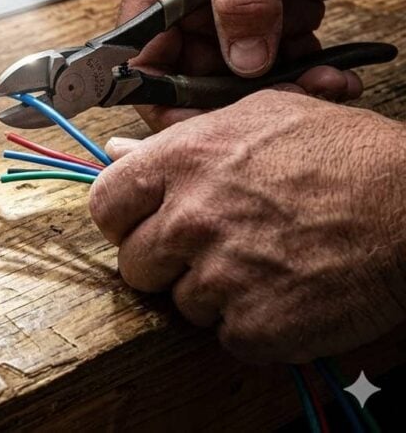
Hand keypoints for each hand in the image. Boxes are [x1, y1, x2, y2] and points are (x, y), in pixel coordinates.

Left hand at [88, 89, 405, 362]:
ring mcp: (220, 276)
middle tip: (216, 247)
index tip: (144, 224)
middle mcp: (191, 218)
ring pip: (181, 302)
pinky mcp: (254, 326)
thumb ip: (181, 136)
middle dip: (168, 261)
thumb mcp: (260, 117)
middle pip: (135, 263)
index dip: (124, 219)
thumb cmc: (347, 157)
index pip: (105, 204)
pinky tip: (285, 292)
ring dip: (214, 293)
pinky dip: (252, 324)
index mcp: (183, 161)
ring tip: (265, 264)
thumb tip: (116, 149)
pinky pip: (225, 335)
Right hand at [121, 0, 404, 129]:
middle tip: (274, 104)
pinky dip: (304, 68)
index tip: (194, 126)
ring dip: (277, 84)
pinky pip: (278, 55)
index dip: (159, 95)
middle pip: (191, 72)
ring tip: (319, 82)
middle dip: (233, 94)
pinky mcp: (273, 5)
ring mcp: (233, 1)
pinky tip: (330, 69)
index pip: (139, 54)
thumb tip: (237, 60)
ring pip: (239, 70)